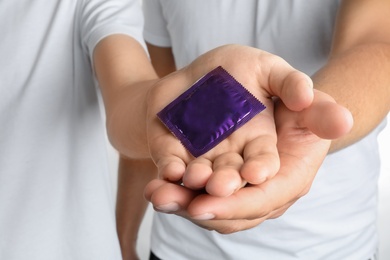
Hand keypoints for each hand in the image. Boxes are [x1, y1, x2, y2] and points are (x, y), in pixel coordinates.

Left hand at [145, 89, 352, 232]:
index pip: (272, 184)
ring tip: (166, 197)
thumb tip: (340, 118)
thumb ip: (297, 88)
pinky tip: (156, 185)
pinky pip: (174, 178)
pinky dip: (166, 183)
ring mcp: (209, 167)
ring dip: (184, 200)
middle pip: (233, 199)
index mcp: (270, 156)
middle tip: (202, 203)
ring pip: (200, 196)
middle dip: (220, 202)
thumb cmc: (249, 72)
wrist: (209, 70)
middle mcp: (240, 169)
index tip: (251, 176)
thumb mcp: (273, 72)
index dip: (260, 185)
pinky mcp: (181, 159)